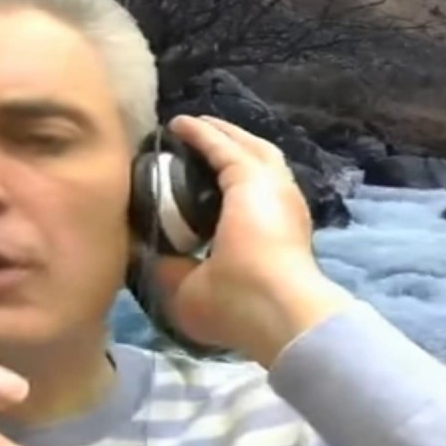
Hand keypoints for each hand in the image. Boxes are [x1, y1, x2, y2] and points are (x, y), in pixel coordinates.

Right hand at [150, 115, 353, 365]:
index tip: (175, 125)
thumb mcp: (186, 282)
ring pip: (271, 165)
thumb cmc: (236, 292)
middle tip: (199, 128)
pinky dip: (257, 175)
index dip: (197, 133)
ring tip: (221, 152)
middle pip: (253, 147)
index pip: (220, 148)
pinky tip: (240, 188)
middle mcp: (275, 188)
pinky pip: (276, 187)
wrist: (286, 320)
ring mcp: (293, 208)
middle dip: (227, 134)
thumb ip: (163, 265)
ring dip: (246, 152)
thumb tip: (145, 251)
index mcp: (248, 187)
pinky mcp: (299, 230)